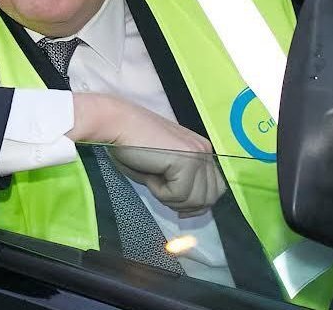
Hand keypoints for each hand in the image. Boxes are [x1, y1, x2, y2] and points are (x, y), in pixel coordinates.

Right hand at [69, 93, 225, 216]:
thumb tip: (189, 210)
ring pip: (196, 199)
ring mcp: (198, 154)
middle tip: (162, 193)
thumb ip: (181, 184)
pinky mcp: (186, 159)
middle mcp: (204, 150)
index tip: (179, 208)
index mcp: (201, 149)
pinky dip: (160, 191)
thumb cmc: (130, 144)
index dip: (198, 204)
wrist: (117, 123)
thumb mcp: (162, 169)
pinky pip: (178, 194)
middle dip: (185, 205)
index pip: (215, 188)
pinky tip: (150, 174)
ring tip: (153, 179)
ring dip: (170, 198)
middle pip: (211, 197)